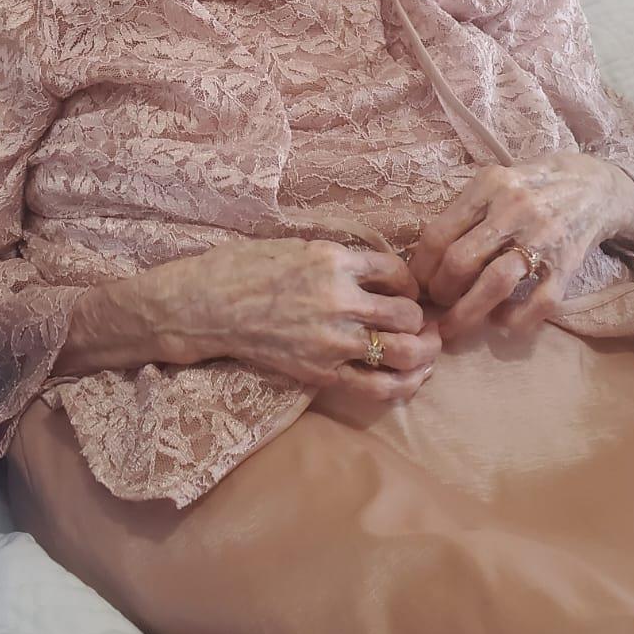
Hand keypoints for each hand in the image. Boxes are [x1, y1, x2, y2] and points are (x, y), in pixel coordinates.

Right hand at [194, 238, 440, 402]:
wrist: (208, 306)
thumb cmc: (246, 268)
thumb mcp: (297, 247)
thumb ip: (339, 259)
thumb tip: (375, 271)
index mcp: (334, 261)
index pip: (397, 272)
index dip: (408, 282)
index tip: (403, 290)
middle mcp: (339, 300)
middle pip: (407, 314)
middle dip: (418, 318)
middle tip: (417, 322)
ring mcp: (332, 340)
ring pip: (403, 352)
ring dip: (422, 352)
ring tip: (424, 350)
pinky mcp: (322, 372)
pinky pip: (378, 387)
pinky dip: (404, 385)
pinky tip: (411, 379)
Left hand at [407, 154, 633, 341]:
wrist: (594, 186)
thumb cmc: (531, 188)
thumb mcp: (494, 185)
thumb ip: (463, 214)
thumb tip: (423, 260)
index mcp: (488, 187)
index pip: (438, 234)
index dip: (420, 268)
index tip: (415, 285)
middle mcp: (513, 209)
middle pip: (459, 261)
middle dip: (439, 292)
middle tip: (435, 303)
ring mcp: (543, 237)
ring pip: (495, 284)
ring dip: (467, 313)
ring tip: (454, 326)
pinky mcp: (568, 264)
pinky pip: (538, 302)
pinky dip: (514, 320)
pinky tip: (500, 322)